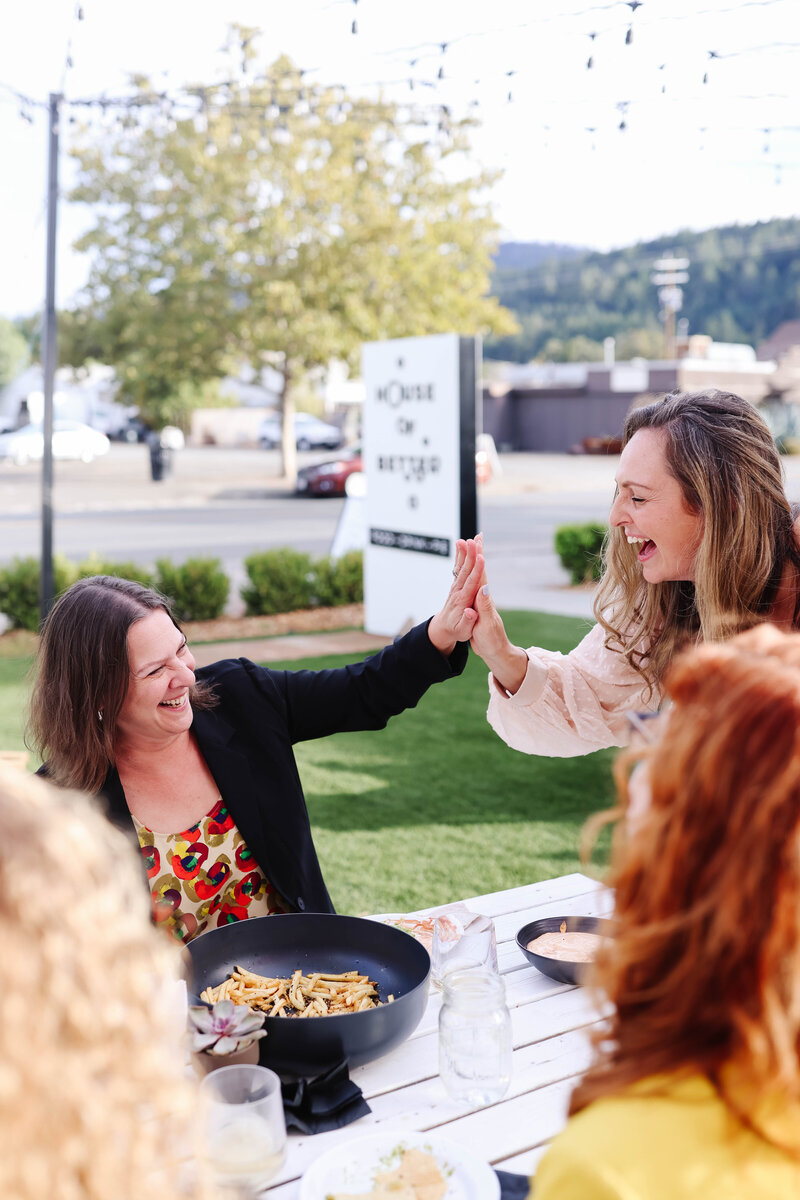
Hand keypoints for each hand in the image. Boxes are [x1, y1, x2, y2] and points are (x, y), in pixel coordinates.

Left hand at [427, 537, 484, 655]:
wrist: (443, 628)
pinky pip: (459, 567)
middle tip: (474, 541)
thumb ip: (468, 621)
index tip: (481, 558)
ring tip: (468, 538)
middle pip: (466, 570)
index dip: (477, 570)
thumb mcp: (463, 631)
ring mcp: (456, 586)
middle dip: (471, 555)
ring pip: (462, 566)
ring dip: (465, 552)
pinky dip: (462, 555)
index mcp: (463, 600)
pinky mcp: (457, 584)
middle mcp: (458, 590)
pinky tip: (463, 544)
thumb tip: (470, 612)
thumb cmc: (456, 630)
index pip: (471, 583)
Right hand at [468, 543, 528, 694]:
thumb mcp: (487, 625)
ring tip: (472, 545)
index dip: (478, 558)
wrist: (495, 651)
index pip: (481, 574)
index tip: (475, 542)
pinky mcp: (477, 605)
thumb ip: (485, 607)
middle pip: (480, 570)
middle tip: (476, 535)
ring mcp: (482, 600)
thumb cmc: (491, 641)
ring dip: (474, 560)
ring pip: (477, 575)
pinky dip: (470, 573)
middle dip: (478, 553)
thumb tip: (484, 588)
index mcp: (485, 600)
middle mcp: (485, 597)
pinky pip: (472, 584)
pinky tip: (469, 569)